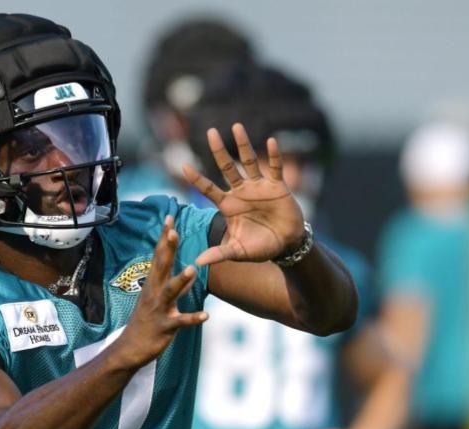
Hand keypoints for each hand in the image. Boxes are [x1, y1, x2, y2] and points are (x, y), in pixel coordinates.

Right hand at [113, 216, 207, 368]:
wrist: (130, 349)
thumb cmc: (147, 323)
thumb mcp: (159, 300)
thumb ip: (175, 285)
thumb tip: (188, 271)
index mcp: (153, 284)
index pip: (159, 256)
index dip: (164, 238)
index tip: (170, 218)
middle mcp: (154, 293)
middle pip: (161, 267)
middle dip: (168, 249)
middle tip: (174, 232)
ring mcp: (159, 309)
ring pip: (170, 292)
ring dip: (180, 281)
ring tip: (191, 269)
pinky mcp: (164, 327)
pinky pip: (180, 322)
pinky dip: (192, 318)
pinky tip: (206, 316)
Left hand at [182, 123, 305, 265]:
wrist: (286, 246)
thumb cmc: (260, 248)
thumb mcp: (238, 251)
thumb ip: (220, 253)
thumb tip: (198, 263)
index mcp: (229, 205)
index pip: (209, 189)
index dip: (197, 179)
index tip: (183, 166)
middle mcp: (242, 192)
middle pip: (227, 167)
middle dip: (219, 151)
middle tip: (210, 132)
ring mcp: (259, 187)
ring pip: (249, 161)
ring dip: (244, 144)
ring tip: (236, 126)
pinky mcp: (278, 187)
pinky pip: (275, 168)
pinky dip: (274, 156)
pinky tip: (271, 142)